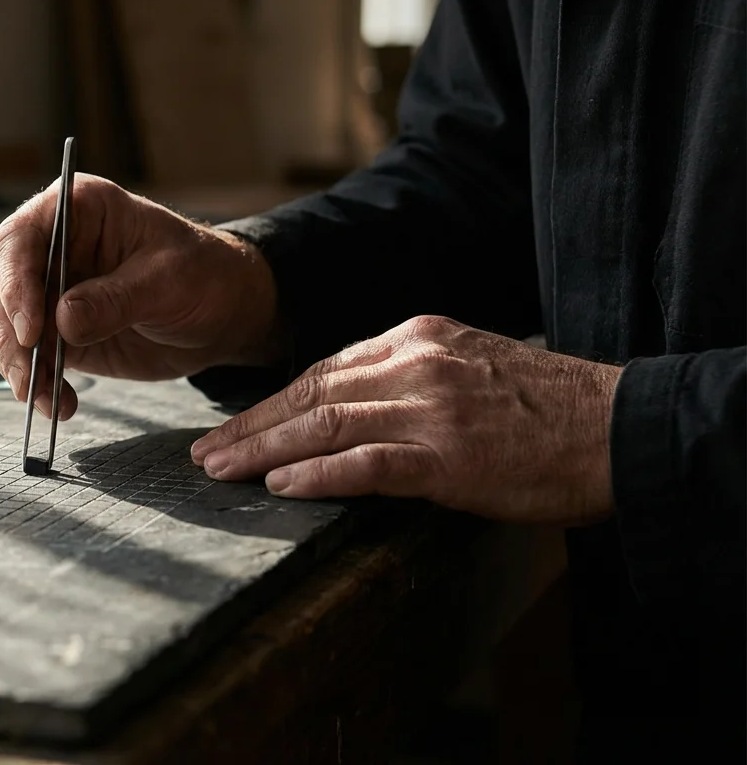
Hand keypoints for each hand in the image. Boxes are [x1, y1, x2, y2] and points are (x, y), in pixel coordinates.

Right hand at [0, 174, 279, 419]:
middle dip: (8, 330)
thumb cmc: (203, 275)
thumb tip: (63, 320)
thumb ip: (116, 298)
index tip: (31, 326)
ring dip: (17, 364)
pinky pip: (28, 357)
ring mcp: (50, 290)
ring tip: (44, 397)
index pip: (22, 237)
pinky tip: (58, 404)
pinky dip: (35, 383)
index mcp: (78, 210)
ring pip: (4, 324)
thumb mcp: (169, 281)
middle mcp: (53, 246)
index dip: (17, 279)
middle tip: (30, 367)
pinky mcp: (56, 331)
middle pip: (1, 283)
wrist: (222, 314)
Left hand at [190, 315, 623, 525]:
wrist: (616, 427)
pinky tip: (280, 485)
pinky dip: (318, 475)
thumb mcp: (468, 365)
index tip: (233, 425)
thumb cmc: (544, 407)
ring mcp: (430, 409)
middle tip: (205, 453)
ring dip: (264, 450)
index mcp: (417, 337)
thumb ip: (407, 376)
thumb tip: (346, 404)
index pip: (324, 370)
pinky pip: (366, 464)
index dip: (272, 402)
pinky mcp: (449, 456)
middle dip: (250, 426)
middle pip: (311, 394)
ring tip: (222, 472)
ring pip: (326, 425)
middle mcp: (415, 364)